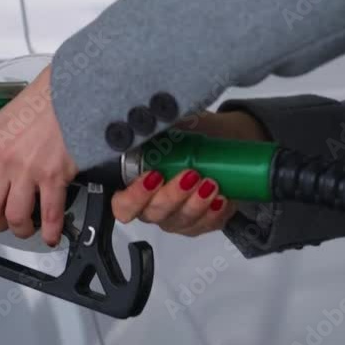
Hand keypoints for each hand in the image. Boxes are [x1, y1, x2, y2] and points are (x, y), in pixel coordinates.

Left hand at [0, 67, 76, 246]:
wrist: (69, 93)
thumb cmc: (39, 104)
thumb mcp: (2, 123)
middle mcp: (5, 161)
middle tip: (5, 222)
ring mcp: (29, 170)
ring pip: (15, 217)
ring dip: (21, 229)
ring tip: (27, 227)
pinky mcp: (55, 176)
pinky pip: (49, 214)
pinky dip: (51, 231)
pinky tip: (52, 235)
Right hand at [111, 110, 269, 235]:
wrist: (219, 139)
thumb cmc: (189, 135)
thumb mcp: (170, 126)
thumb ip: (156, 128)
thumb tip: (150, 119)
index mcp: (135, 187)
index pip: (122, 205)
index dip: (134, 196)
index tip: (153, 176)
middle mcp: (151, 206)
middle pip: (154, 214)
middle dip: (173, 196)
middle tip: (189, 174)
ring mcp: (176, 218)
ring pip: (182, 221)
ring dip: (196, 203)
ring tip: (210, 182)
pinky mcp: (200, 223)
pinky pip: (206, 225)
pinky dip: (215, 212)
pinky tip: (222, 198)